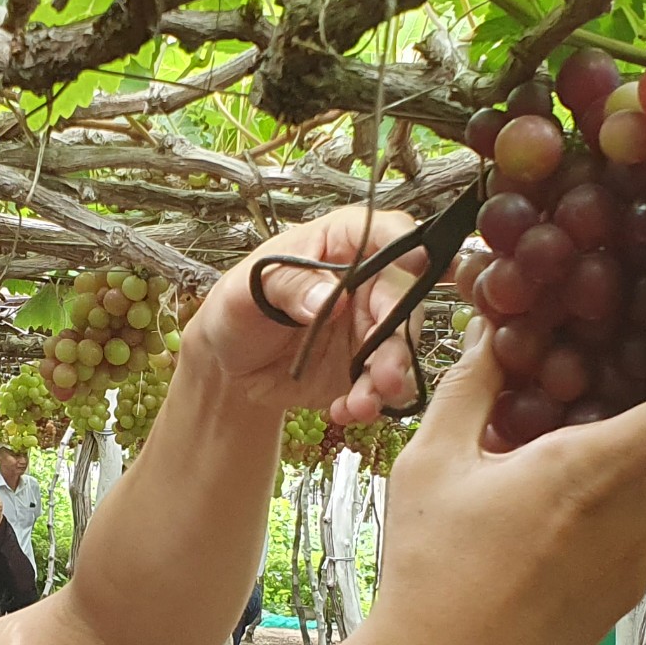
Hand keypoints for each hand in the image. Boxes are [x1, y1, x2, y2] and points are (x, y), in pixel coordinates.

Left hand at [183, 206, 427, 424]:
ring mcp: (369, 327)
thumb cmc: (238, 306)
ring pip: (398, 349)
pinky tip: (345, 412)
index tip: (417, 265)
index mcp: (342, 245)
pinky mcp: (364, 368)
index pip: (387, 232)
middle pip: (403, 300)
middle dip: (399, 339)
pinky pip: (379, 386)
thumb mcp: (249, 289)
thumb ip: (289, 285)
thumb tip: (329, 299)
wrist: (229, 361)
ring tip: (363, 404)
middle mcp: (367, 283)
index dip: (407, 245)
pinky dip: (367, 403)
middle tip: (385, 373)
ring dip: (388, 379)